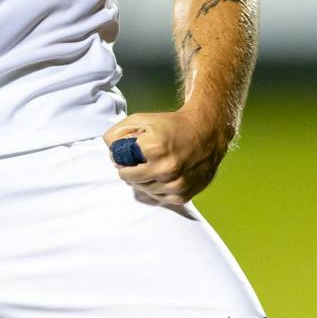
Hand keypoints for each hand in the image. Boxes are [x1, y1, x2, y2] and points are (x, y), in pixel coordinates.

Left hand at [103, 107, 232, 205]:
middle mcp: (166, 169)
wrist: (207, 132)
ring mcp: (176, 184)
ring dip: (145, 179)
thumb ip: (117, 133)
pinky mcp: (183, 195)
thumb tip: (109, 150)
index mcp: (154, 149)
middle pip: (129, 179)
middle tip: (143, 157)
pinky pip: (158, 197)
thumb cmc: (170, 125)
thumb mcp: (141, 120)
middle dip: (131, 169)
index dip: (123, 157)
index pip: (120, 165)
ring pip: (143, 189)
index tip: (132, 150)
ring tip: (156, 163)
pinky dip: (158, 187)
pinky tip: (165, 173)